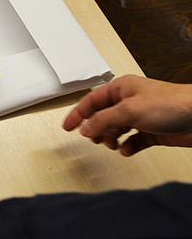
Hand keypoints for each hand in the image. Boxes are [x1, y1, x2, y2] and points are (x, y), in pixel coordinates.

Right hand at [63, 74, 191, 155]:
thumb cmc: (173, 104)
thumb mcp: (129, 111)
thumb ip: (103, 120)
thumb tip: (85, 128)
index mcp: (120, 89)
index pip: (90, 101)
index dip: (77, 114)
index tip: (67, 126)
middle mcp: (129, 102)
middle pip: (102, 117)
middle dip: (97, 130)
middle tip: (95, 139)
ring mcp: (141, 117)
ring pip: (116, 130)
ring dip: (112, 139)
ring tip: (113, 144)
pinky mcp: (152, 131)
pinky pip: (132, 141)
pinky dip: (128, 146)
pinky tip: (128, 149)